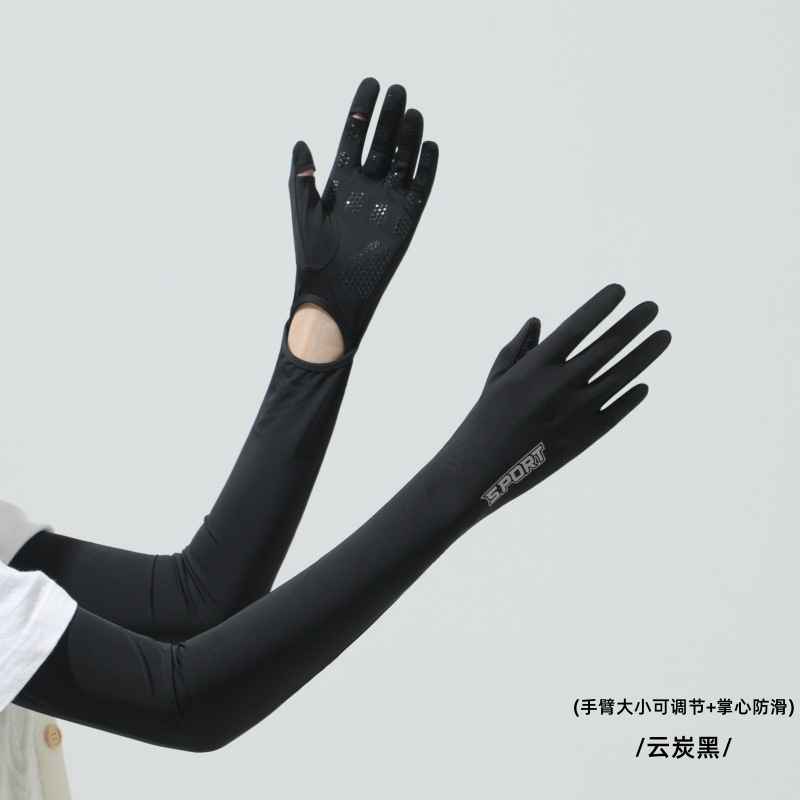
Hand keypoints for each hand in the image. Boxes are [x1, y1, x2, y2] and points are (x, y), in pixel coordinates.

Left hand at [289, 77, 438, 351]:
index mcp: (341, 182)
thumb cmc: (313, 256)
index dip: (362, 111)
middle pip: (381, 143)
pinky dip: (426, 168)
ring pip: (402, 160)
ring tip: (412, 112)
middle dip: (388, 117)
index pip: (354, 137)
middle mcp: (367, 188)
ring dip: (408, 136)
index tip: (371, 85)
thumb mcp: (304, 211)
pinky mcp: (406, 219)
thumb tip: (300, 141)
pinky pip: (421, 188)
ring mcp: (388, 202)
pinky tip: (429, 146)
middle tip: (397, 90)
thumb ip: (302, 177)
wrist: (334, 292)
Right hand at [439, 284, 670, 522]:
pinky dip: (631, 396)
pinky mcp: (583, 438)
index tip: (620, 290)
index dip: (600, 307)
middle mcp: (559, 386)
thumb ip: (519, 349)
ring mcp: (576, 413)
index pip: (576, 327)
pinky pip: (615, 411)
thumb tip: (538, 321)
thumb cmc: (484, 421)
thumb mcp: (496, 380)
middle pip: (606, 347)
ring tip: (664, 335)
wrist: (481, 473)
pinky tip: (643, 384)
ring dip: (645, 354)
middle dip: (633, 324)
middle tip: (652, 307)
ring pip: (620, 376)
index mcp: (534, 368)